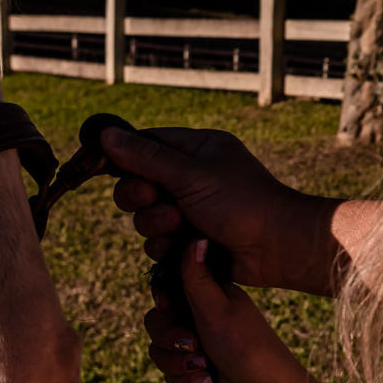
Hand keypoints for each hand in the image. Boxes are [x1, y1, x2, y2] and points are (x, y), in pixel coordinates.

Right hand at [101, 126, 341, 294]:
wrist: (278, 247)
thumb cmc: (242, 202)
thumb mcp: (191, 174)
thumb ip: (146, 157)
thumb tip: (105, 134)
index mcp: (197, 150)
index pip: (145, 144)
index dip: (126, 157)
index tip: (110, 168)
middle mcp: (191, 178)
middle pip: (136, 184)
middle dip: (141, 196)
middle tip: (156, 198)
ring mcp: (191, 211)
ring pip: (144, 218)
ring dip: (157, 224)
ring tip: (182, 226)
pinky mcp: (190, 241)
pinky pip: (157, 243)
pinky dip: (167, 247)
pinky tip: (187, 247)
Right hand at [143, 239, 338, 382]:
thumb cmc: (246, 344)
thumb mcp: (217, 307)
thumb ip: (197, 277)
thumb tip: (196, 237)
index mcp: (206, 293)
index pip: (166, 290)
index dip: (163, 304)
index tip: (170, 309)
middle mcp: (199, 315)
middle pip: (157, 322)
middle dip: (170, 339)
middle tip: (194, 345)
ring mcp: (197, 341)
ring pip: (160, 350)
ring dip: (177, 363)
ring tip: (203, 367)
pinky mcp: (196, 366)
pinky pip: (171, 372)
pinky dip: (185, 379)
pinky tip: (206, 381)